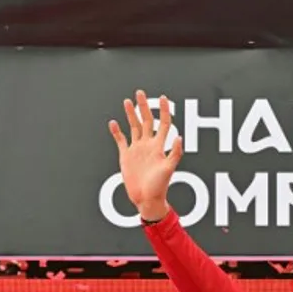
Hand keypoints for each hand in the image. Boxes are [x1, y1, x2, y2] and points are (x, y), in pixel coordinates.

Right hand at [108, 90, 182, 219]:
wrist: (146, 199)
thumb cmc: (160, 186)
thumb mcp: (169, 169)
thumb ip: (174, 154)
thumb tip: (179, 137)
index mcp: (159, 146)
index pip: (163, 123)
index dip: (163, 110)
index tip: (162, 97)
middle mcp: (148, 145)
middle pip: (146, 121)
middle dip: (144, 107)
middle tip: (140, 92)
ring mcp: (137, 150)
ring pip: (133, 127)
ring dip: (130, 115)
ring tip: (127, 101)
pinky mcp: (126, 156)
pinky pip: (121, 141)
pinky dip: (116, 132)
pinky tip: (113, 123)